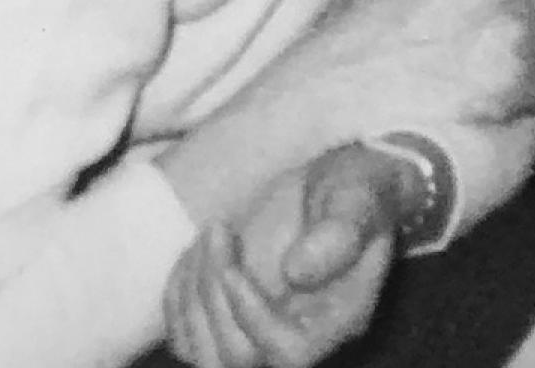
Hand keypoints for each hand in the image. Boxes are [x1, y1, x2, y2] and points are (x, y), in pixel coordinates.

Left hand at [165, 144, 404, 367]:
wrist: (331, 185)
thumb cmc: (352, 188)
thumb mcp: (357, 197)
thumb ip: (340, 231)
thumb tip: (297, 272)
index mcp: (338, 317)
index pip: (289, 354)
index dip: (252, 319)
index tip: (233, 268)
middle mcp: (298, 334)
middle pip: (236, 359)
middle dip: (213, 297)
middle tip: (219, 231)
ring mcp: (259, 330)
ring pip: (203, 352)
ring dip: (191, 293)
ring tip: (211, 234)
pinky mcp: (228, 317)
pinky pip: (184, 334)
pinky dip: (177, 294)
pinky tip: (198, 248)